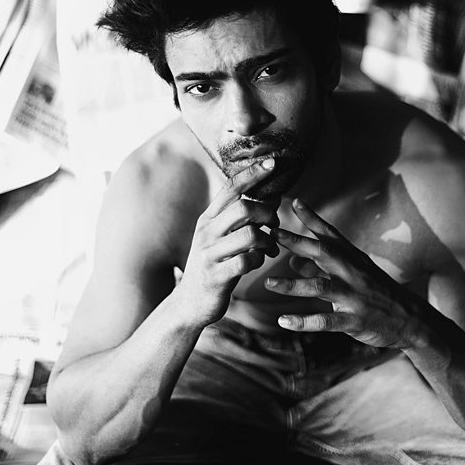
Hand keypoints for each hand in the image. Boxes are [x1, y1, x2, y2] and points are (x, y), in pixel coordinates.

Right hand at [175, 158, 280, 326]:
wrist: (189, 303)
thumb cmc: (213, 264)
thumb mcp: (219, 237)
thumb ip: (239, 218)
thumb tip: (271, 195)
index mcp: (208, 218)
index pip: (231, 188)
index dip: (252, 173)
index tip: (272, 162)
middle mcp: (207, 232)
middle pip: (243, 208)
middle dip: (267, 212)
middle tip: (274, 223)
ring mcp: (210, 255)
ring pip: (250, 234)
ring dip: (267, 240)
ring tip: (270, 247)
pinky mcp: (216, 277)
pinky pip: (247, 261)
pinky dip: (260, 260)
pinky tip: (259, 262)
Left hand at [264, 199, 420, 348]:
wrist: (411, 319)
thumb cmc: (377, 292)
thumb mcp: (353, 274)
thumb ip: (322, 267)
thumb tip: (291, 261)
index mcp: (352, 258)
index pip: (330, 234)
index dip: (312, 218)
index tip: (294, 201)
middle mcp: (352, 272)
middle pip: (323, 252)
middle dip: (298, 242)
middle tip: (273, 233)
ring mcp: (354, 296)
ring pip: (320, 286)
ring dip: (293, 284)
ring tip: (269, 283)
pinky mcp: (354, 320)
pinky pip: (325, 321)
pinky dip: (303, 321)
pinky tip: (283, 322)